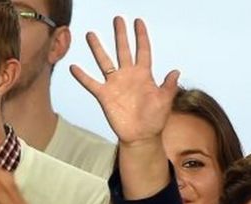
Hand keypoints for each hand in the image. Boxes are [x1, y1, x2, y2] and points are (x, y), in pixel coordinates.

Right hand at [70, 17, 179, 146]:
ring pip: (105, 62)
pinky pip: (92, 83)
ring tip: (91, 34)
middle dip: (121, 35)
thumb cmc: (155, 119)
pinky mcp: (105, 96)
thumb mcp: (165, 101)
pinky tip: (74, 67)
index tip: (139, 22)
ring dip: (98, 48)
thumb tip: (176, 71)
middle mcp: (128, 76)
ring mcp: (115, 84)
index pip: (143, 51)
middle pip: (123, 50)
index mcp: (144, 75)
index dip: (141, 36)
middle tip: (118, 19)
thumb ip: (168, 86)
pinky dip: (83, 76)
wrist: (141, 136)